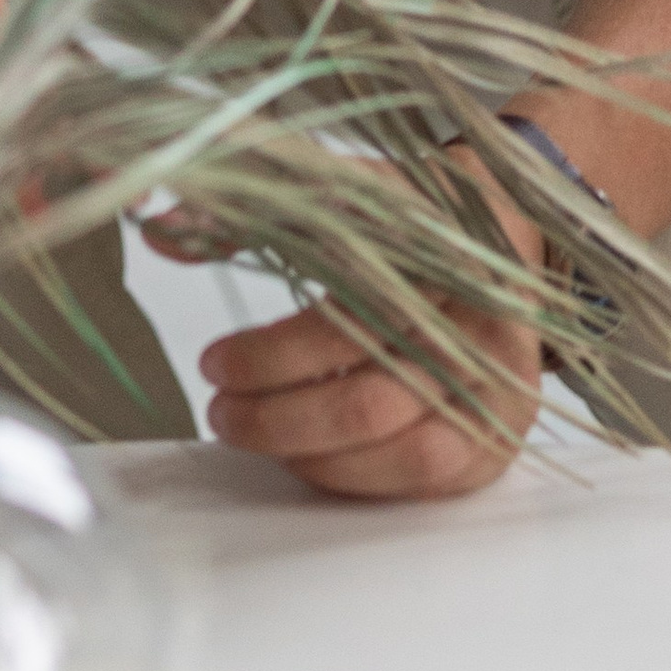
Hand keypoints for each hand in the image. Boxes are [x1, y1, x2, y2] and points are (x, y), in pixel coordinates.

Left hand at [191, 153, 545, 498]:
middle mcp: (486, 334)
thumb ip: (256, 213)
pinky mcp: (500, 438)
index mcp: (448, 262)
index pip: (350, 325)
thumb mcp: (344, 189)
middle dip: (276, 419)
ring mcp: (501, 393)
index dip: (272, 354)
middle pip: (368, 404)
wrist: (508, 229)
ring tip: (248, 428)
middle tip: (219, 407)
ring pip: (397, 454)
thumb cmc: (414, 212)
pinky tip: (304, 451)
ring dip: (306, 455)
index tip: (213, 359)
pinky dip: (350, 475)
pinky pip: (418, 481)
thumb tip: (162, 229)